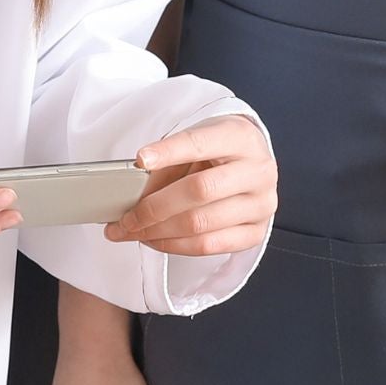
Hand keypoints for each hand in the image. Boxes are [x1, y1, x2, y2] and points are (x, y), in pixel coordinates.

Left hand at [103, 115, 274, 256]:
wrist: (250, 167)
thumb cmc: (217, 153)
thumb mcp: (194, 144)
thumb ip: (168, 162)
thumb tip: (131, 193)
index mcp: (241, 138)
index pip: (200, 143)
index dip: (169, 151)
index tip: (140, 160)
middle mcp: (257, 171)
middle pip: (199, 190)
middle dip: (154, 207)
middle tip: (125, 217)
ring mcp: (260, 204)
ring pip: (200, 224)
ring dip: (157, 231)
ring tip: (133, 231)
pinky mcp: (255, 232)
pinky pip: (208, 246)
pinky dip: (174, 245)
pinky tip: (154, 240)